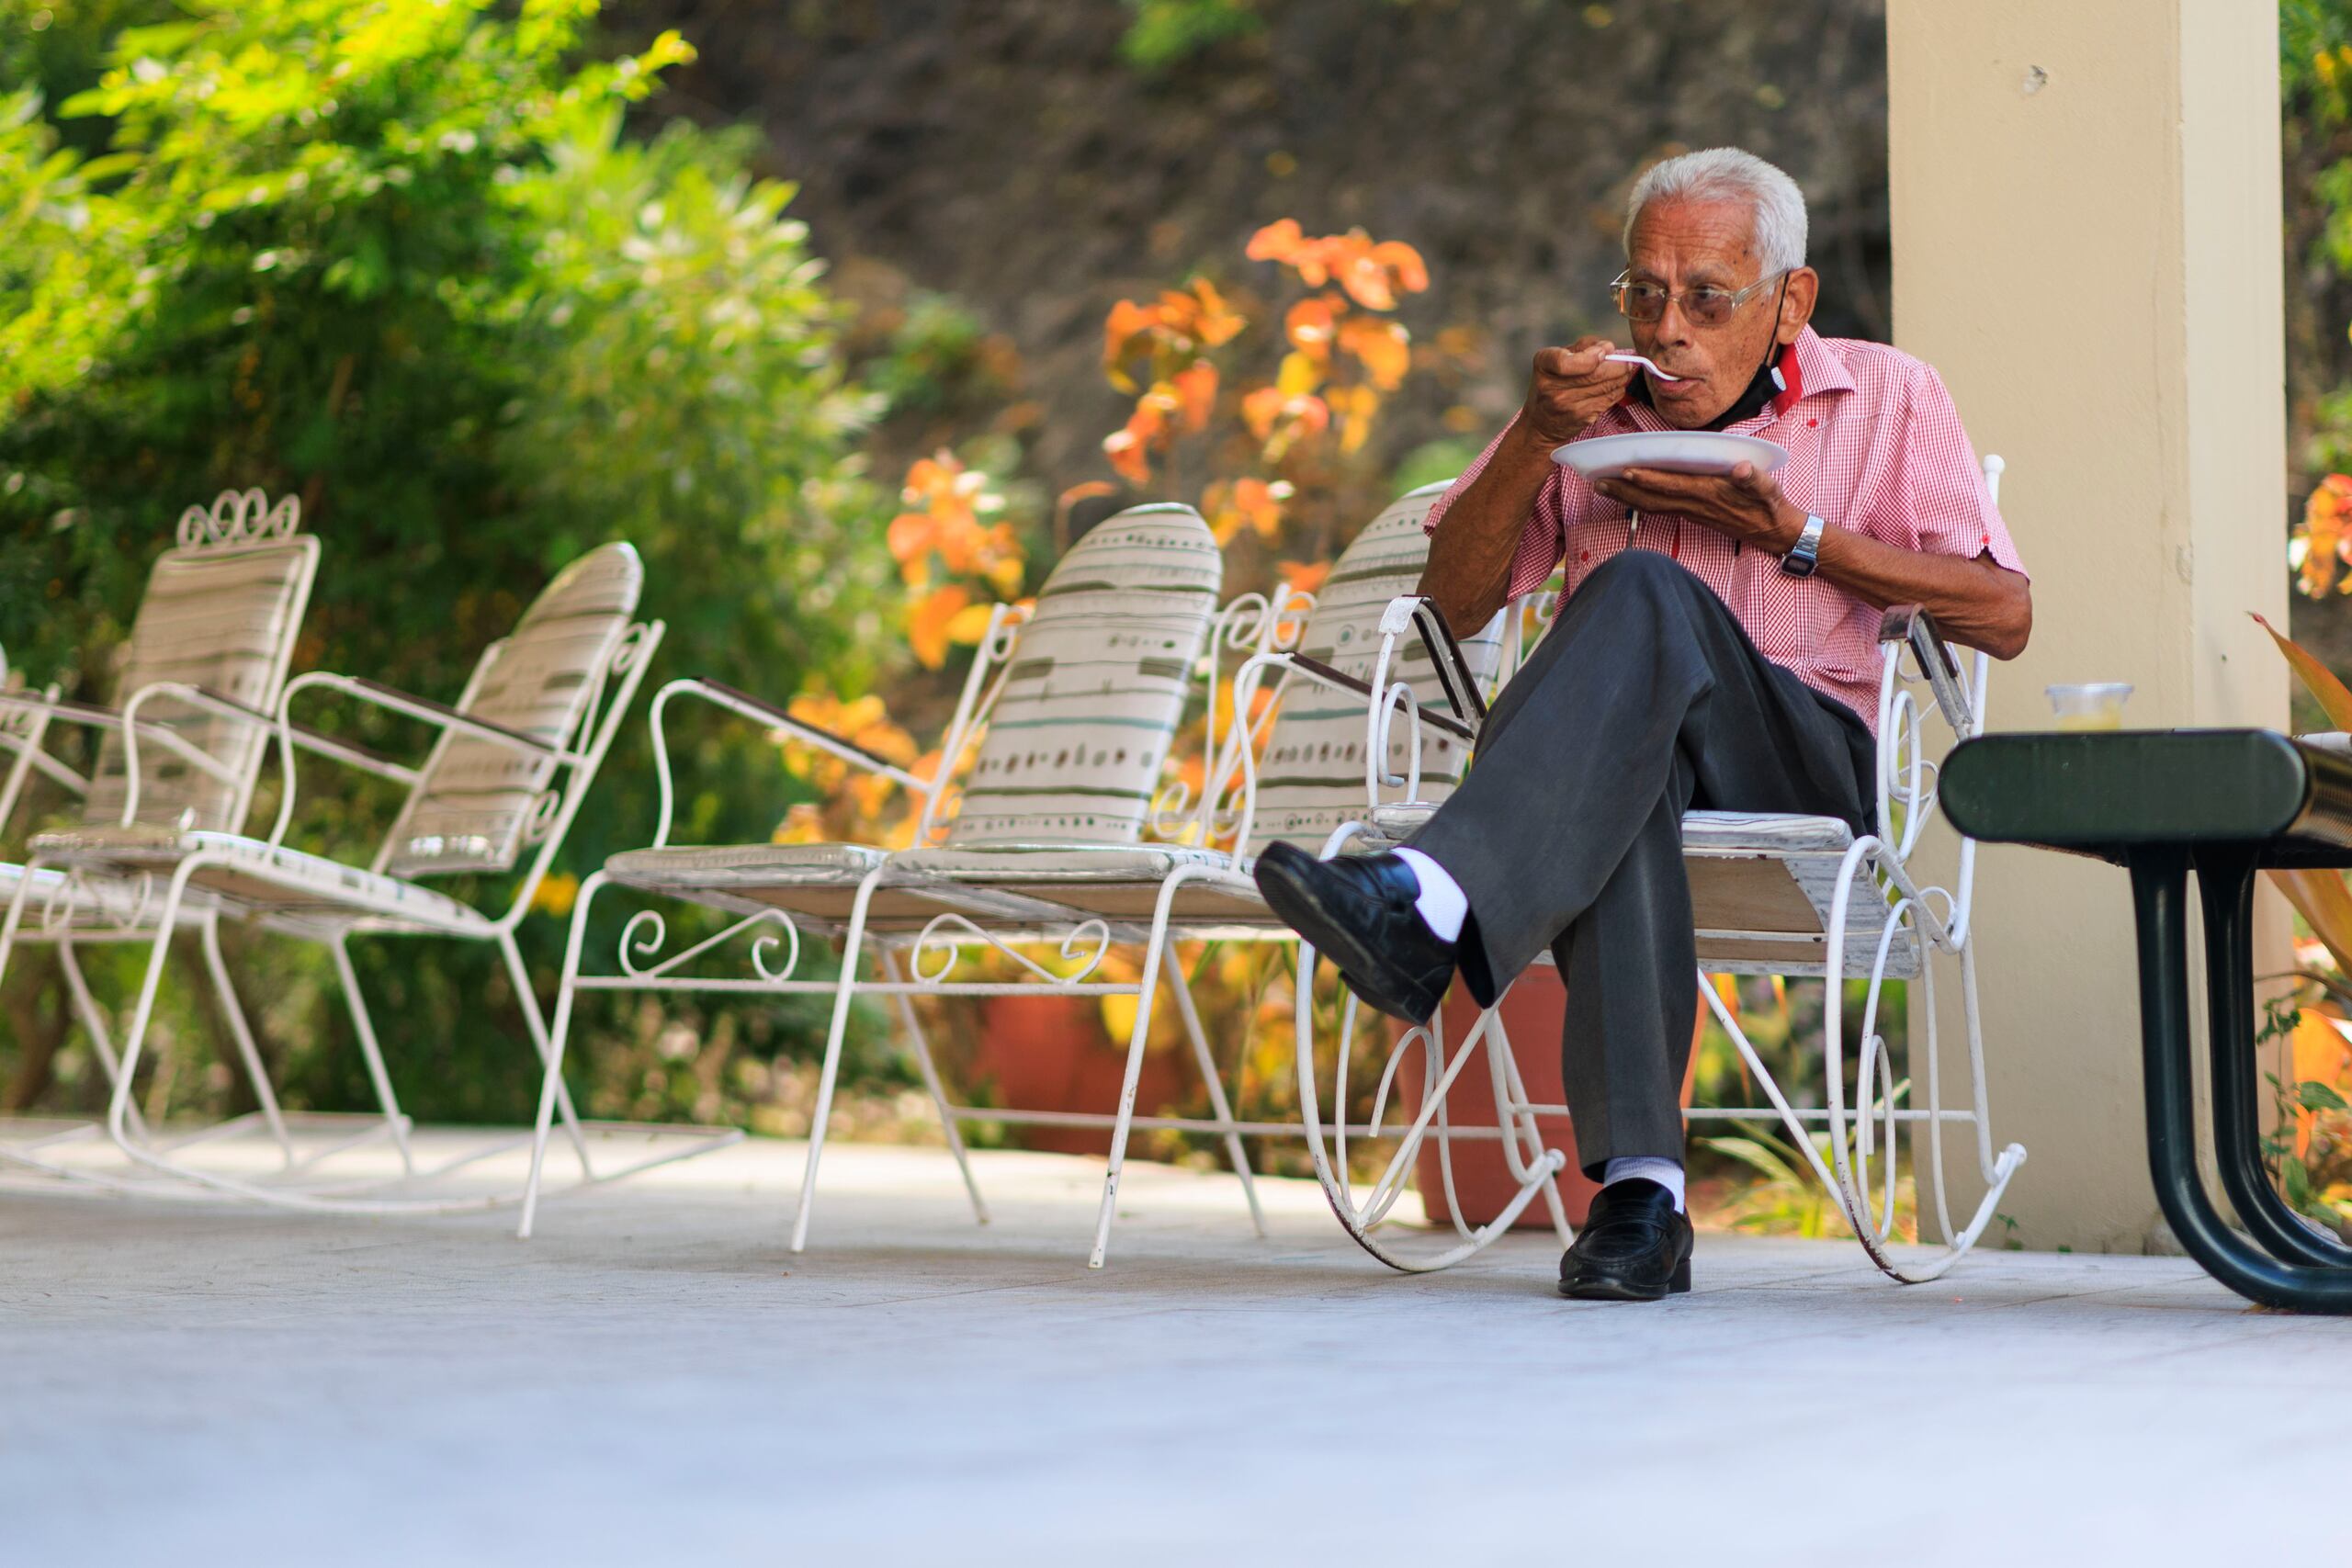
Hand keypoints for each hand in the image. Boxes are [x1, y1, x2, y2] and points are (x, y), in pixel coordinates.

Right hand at [1519, 338, 1635, 446]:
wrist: (1541, 423)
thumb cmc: (1553, 383)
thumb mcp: (1557, 358)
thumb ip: (1582, 347)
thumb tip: (1609, 347)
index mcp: (1544, 365)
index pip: (1565, 362)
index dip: (1590, 357)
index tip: (1604, 352)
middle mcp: (1551, 387)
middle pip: (1594, 374)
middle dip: (1617, 366)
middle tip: (1627, 362)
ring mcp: (1566, 404)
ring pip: (1605, 387)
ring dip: (1621, 377)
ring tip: (1625, 371)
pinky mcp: (1581, 417)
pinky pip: (1608, 400)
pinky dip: (1618, 390)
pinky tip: (1618, 386)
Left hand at [1591, 461, 1804, 552]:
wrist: (1774, 532)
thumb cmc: (1770, 506)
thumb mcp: (1768, 489)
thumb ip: (1754, 479)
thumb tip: (1741, 469)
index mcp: (1710, 494)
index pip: (1674, 486)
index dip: (1650, 480)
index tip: (1627, 471)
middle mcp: (1695, 505)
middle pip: (1653, 498)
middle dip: (1625, 490)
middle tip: (1597, 481)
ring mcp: (1692, 512)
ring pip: (1653, 505)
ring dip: (1626, 496)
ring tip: (1601, 486)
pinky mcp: (1692, 514)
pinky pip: (1660, 508)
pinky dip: (1640, 502)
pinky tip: (1626, 496)